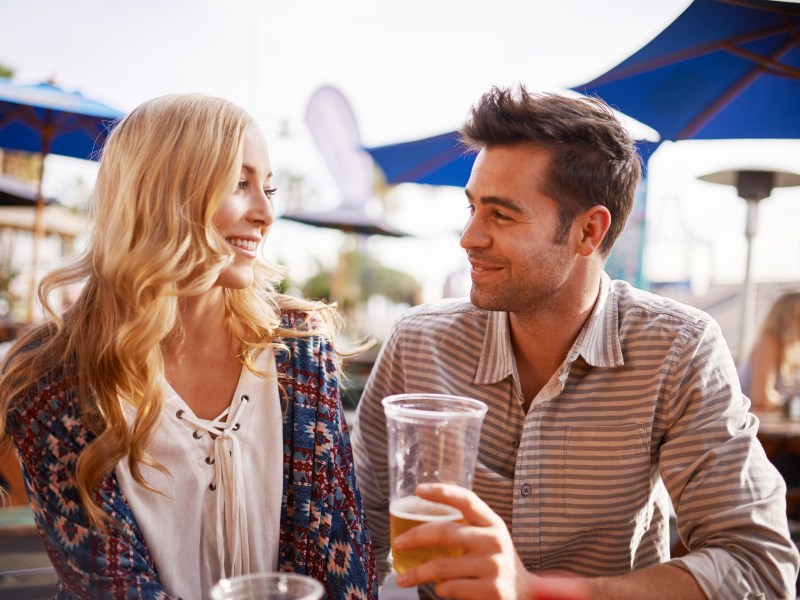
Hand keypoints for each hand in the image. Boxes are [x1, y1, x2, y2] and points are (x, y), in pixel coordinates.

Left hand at [393, 483, 588, 599]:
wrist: (527, 595)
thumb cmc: (496, 563)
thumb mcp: (488, 539)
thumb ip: (465, 529)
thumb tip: (420, 522)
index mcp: (493, 523)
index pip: (467, 499)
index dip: (442, 492)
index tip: (419, 490)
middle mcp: (495, 541)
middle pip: (446, 532)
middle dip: (416, 536)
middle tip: (398, 543)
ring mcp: (495, 566)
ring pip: (443, 567)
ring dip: (418, 574)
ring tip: (403, 580)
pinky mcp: (493, 591)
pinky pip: (452, 588)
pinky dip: (440, 590)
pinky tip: (439, 590)